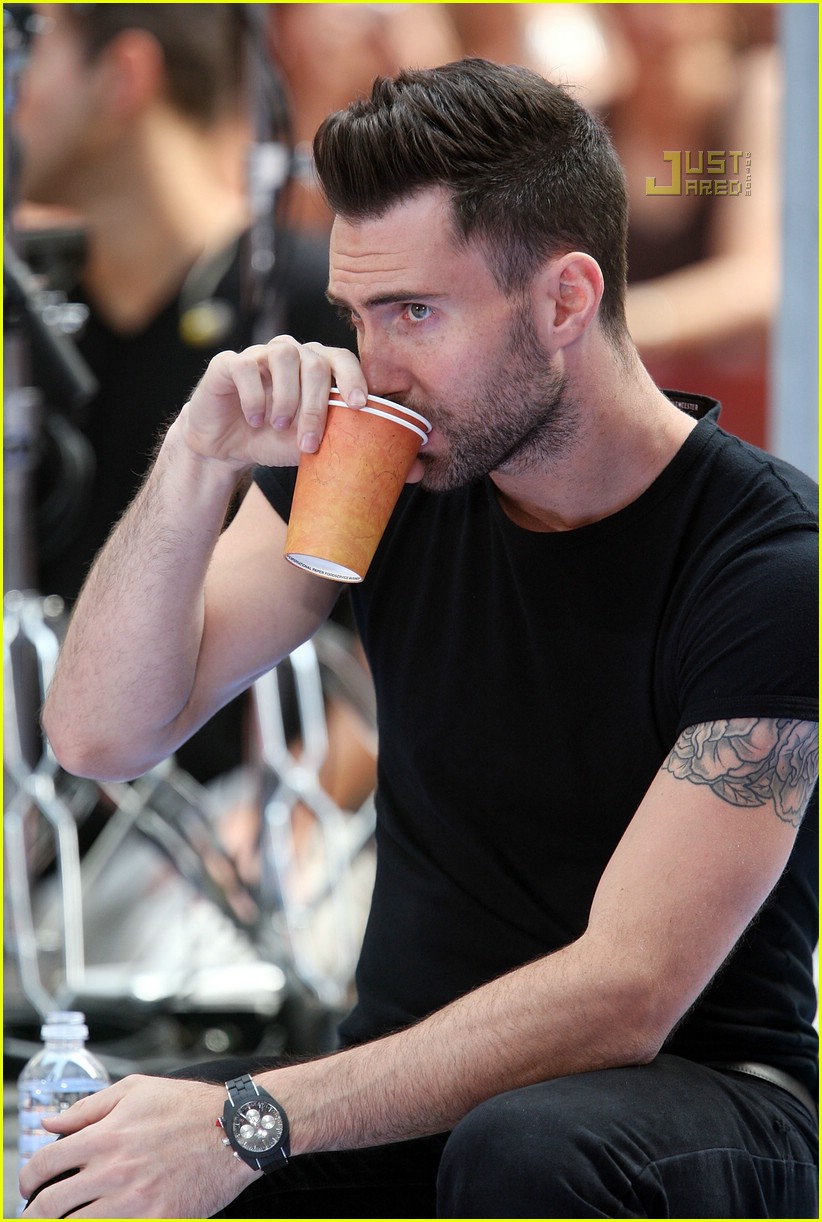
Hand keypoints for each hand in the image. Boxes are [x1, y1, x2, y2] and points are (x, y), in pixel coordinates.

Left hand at [19, 1074, 257, 1218]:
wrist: (237, 1131)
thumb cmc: (188, 1107)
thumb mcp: (137, 1090)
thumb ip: (88, 1108)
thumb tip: (49, 1123)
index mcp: (106, 1135)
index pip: (43, 1163)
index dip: (27, 1178)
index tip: (30, 1185)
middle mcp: (114, 1170)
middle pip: (49, 1206)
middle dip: (35, 1213)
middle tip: (37, 1214)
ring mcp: (134, 1201)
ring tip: (67, 1220)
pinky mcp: (155, 1221)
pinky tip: (102, 1220)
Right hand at [180, 335, 368, 469]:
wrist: (227, 447)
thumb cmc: (272, 440)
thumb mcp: (306, 441)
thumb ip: (331, 433)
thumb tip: (364, 439)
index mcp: (314, 367)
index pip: (341, 359)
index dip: (353, 378)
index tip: (358, 405)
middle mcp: (290, 354)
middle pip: (315, 363)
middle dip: (315, 406)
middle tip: (308, 442)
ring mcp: (259, 354)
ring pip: (284, 355)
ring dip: (286, 397)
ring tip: (278, 426)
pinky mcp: (228, 363)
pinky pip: (246, 366)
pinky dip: (254, 397)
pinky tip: (255, 419)